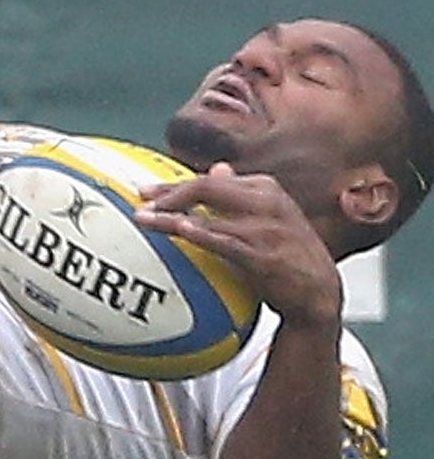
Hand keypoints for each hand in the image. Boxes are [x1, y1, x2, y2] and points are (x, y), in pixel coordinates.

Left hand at [137, 164, 342, 329]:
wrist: (319, 290)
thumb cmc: (290, 251)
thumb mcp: (269, 215)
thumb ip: (241, 193)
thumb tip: (217, 168)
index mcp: (265, 188)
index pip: (211, 180)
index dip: (175, 184)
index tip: (146, 191)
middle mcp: (267, 202)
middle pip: (207, 188)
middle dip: (169, 193)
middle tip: (141, 203)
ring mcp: (266, 228)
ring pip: (209, 214)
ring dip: (171, 217)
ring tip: (144, 219)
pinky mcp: (263, 255)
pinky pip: (225, 241)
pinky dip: (202, 233)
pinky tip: (181, 230)